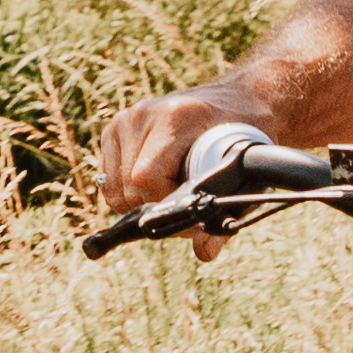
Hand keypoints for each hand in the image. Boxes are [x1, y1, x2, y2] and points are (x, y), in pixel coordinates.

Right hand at [94, 83, 277, 243]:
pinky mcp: (115, 129)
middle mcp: (143, 114)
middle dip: (154, 208)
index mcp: (175, 117)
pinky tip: (157, 182)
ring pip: (113, 188)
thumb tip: (204, 252)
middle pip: (126, 188)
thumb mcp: (244, 174)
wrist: (239, 100)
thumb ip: (226, 215)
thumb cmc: (245, 138)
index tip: (192, 214)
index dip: (164, 206)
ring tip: (172, 193)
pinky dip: (128, 191)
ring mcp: (125, 120)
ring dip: (140, 202)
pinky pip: (108, 180)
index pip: (144, 179)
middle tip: (186, 205)